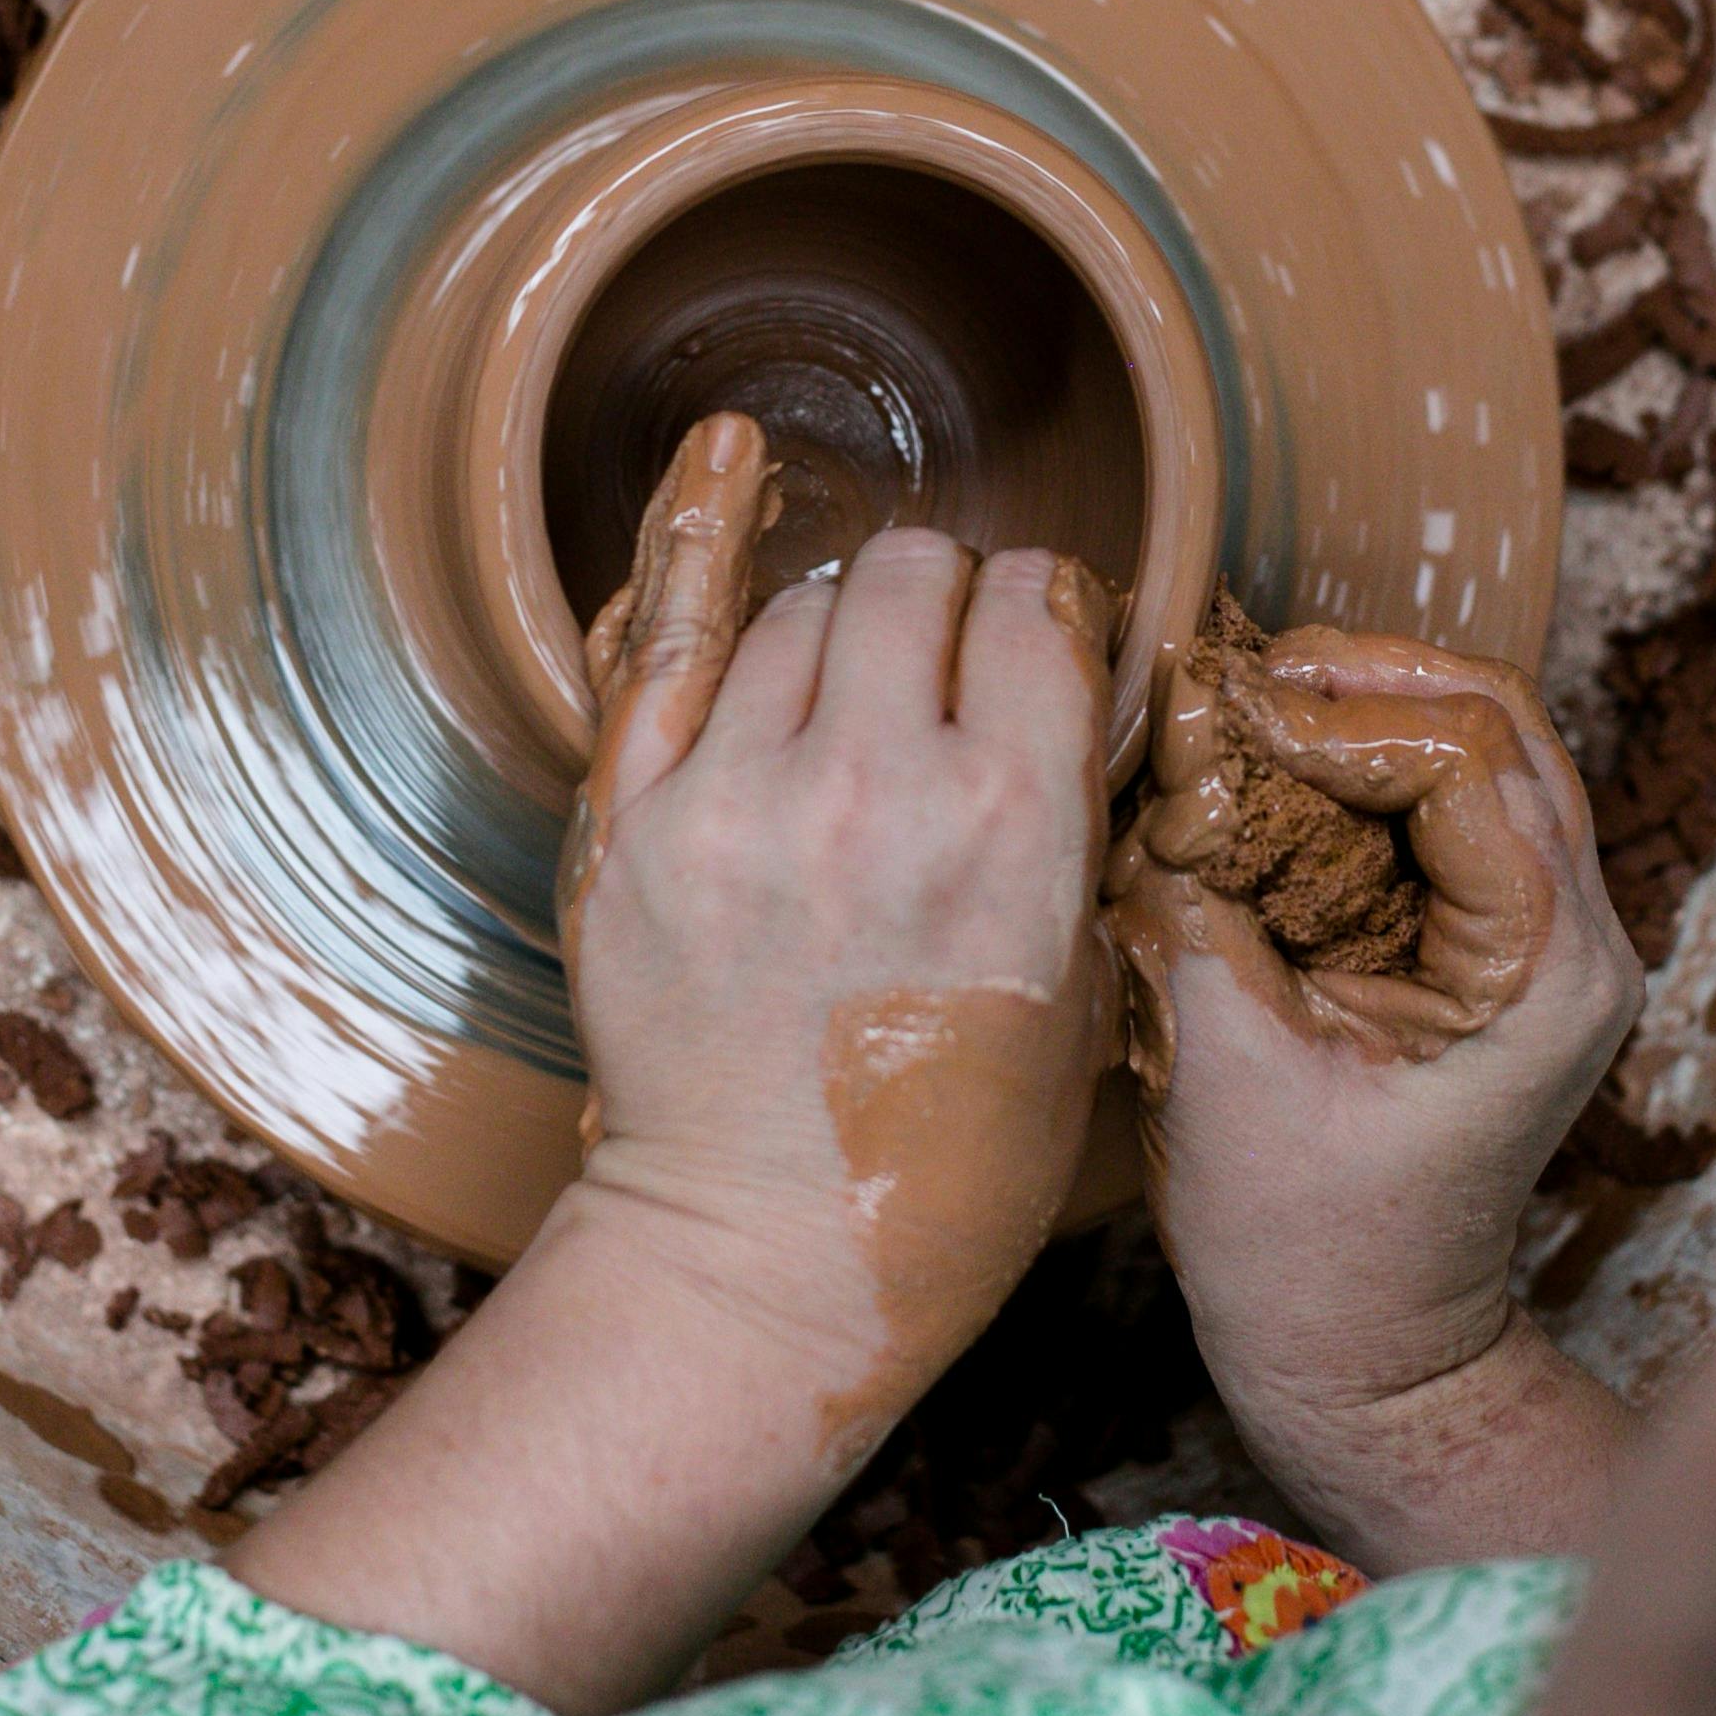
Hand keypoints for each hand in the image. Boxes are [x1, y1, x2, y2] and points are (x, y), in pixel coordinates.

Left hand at [233, 414, 1117, 1715]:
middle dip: (948, 605)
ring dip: (837, 631)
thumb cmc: (951, 1154)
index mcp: (1014, 823)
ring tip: (846, 706)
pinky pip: (667, 627)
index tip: (1038, 649)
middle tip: (943, 676)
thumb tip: (1075, 673)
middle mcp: (874, 784)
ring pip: (803, 607)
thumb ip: (1080, 814)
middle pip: (920, 576)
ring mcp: (736, 794)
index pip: (1039, 602)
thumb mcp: (1082, 982)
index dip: (1047, 615)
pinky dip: (701, 534)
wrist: (766, 1258)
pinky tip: (732, 457)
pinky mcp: (634, 817)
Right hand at [1108, 633, 1641, 1563]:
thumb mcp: (1225, 1069)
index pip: (1468, 757)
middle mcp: (1586, 938)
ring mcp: (1559, 941)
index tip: (1225, 712)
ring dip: (1370, 709)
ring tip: (1251, 707)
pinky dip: (1373, 766)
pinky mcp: (1510, 950)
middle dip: (1364, 679)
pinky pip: (1460, 806)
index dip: (1338, 711)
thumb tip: (1167, 762)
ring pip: (1490, 749)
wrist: (1370, 1364)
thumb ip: (1195, 901)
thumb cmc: (1306, 1253)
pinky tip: (1279, 767)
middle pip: (1504, 722)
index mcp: (1547, 969)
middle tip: (1238, 678)